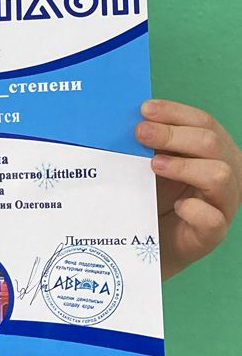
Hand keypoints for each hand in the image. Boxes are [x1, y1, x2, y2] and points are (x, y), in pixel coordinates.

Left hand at [134, 100, 241, 279]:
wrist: (148, 246)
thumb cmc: (153, 197)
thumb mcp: (150, 164)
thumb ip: (148, 143)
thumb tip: (130, 120)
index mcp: (214, 151)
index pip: (204, 122)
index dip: (176, 112)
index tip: (145, 110)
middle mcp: (226, 173)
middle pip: (212, 143)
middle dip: (174, 134)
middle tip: (139, 133)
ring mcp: (223, 205)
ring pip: (220, 175)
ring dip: (185, 165)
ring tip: (154, 165)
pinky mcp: (212, 235)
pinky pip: (213, 220)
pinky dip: (195, 210)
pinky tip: (178, 205)